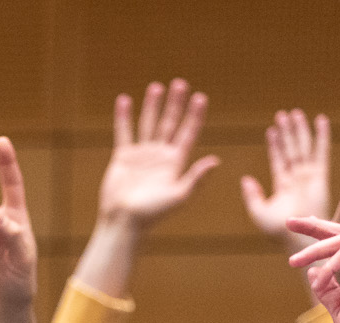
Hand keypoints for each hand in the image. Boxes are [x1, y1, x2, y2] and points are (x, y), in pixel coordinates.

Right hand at [97, 79, 218, 228]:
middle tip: (180, 83)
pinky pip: (123, 132)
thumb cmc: (152, 214)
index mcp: (176, 163)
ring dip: (153, 105)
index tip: (201, 97)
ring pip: (148, 123)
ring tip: (156, 86)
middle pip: (170, 123)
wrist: (124, 222)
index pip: (188, 133)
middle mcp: (160, 156)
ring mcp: (142, 155)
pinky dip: (123, 116)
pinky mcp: (123, 157)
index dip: (195, 116)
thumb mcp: (179, 197)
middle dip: (175, 104)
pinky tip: (124, 100)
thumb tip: (216, 161)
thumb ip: (196, 178)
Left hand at [241, 109, 330, 251]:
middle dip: (287, 132)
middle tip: (283, 114)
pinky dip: (321, 136)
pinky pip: (321, 151)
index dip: (275, 145)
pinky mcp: (319, 175)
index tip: (272, 130)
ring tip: (295, 113)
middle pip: (291, 149)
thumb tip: (246, 179)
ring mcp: (308, 176)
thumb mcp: (259, 212)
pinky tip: (321, 120)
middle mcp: (297, 179)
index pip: (279, 160)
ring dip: (299, 130)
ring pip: (303, 147)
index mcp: (283, 186)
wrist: (298, 236)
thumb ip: (252, 196)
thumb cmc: (279, 231)